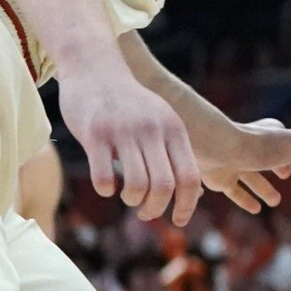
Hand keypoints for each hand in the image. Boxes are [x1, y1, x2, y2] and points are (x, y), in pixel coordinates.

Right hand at [54, 61, 200, 224]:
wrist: (96, 69)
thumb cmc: (131, 105)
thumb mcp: (164, 122)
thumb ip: (177, 153)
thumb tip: (195, 193)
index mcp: (174, 131)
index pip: (190, 177)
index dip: (188, 205)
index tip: (179, 221)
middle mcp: (153, 131)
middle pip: (165, 186)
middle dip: (157, 208)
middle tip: (146, 214)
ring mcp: (124, 132)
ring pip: (138, 184)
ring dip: (134, 200)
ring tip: (129, 198)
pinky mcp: (94, 133)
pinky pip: (104, 175)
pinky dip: (107, 189)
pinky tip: (106, 188)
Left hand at [189, 114, 290, 212]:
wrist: (217, 149)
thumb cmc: (259, 145)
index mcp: (267, 135)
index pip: (279, 137)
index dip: (288, 152)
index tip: (290, 168)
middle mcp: (248, 147)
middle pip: (263, 161)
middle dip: (273, 173)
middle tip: (282, 186)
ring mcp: (232, 162)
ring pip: (247, 178)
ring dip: (257, 191)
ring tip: (269, 204)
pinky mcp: (216, 175)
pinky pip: (228, 190)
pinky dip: (239, 198)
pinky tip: (248, 209)